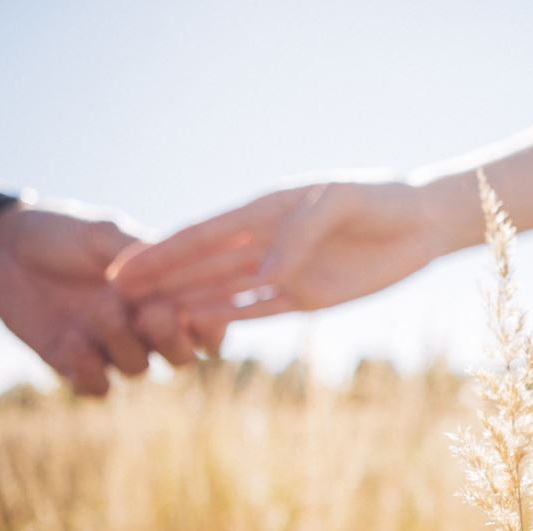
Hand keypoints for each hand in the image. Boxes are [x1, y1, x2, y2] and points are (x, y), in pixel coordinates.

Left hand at [0, 202, 207, 396]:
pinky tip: (72, 342)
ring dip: (124, 343)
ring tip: (100, 309)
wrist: (0, 246)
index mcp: (162, 293)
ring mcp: (109, 347)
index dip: (210, 325)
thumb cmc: (61, 233)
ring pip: (139, 369)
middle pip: (181, 357)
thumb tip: (185, 274)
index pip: (203, 321)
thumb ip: (146, 256)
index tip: (198, 314)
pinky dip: (90, 371)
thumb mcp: (105, 234)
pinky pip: (97, 388)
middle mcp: (142, 326)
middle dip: (174, 340)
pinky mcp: (74, 364)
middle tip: (154, 314)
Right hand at [111, 179, 448, 325]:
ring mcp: (283, 271)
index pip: (204, 234)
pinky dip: (229, 320)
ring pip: (224, 291)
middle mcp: (266, 242)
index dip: (162, 251)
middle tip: (112, 299)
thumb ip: (301, 235)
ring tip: (144, 319)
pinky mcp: (306, 297)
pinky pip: (260, 311)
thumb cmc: (382, 200)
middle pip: (202, 265)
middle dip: (159, 281)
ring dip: (185, 303)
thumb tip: (265, 275)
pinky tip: (198, 329)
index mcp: (266, 209)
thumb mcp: (342, 204)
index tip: (121, 265)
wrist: (421, 222)